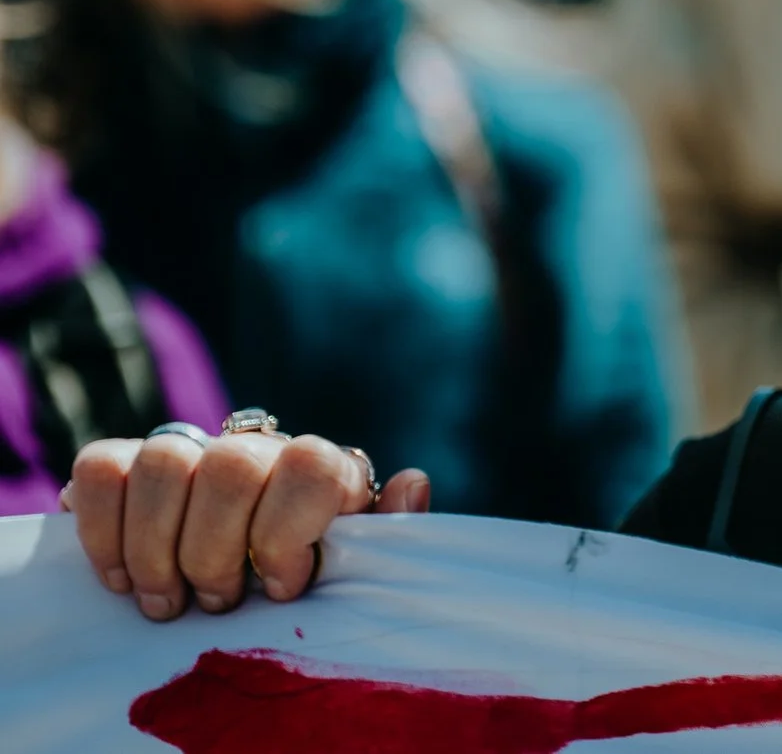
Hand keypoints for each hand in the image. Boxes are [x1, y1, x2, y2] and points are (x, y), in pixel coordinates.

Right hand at [63, 429, 429, 620]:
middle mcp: (254, 447)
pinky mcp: (122, 464)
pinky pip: (100, 471)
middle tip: (218, 602)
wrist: (240, 562)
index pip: (310, 466)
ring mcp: (187, 450)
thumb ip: (387, 533)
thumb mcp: (354, 563)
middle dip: (217, 552)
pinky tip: (123, 579)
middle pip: (230, 468)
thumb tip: (413, 483)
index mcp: (319, 467)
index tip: (281, 586)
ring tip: (169, 602)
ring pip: (162, 464)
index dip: (287, 534)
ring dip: (158, 551)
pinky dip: (105, 532)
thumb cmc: (305, 570)